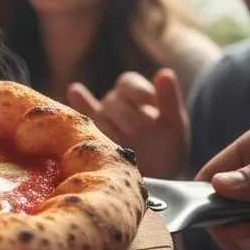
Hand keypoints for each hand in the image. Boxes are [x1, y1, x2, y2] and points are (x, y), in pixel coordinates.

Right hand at [67, 68, 188, 178]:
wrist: (157, 177)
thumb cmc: (168, 148)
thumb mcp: (175, 124)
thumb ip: (170, 98)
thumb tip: (165, 72)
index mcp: (138, 94)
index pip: (128, 82)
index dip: (137, 91)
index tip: (149, 104)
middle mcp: (117, 102)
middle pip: (113, 100)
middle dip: (128, 116)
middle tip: (139, 134)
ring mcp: (102, 117)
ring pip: (100, 113)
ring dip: (113, 126)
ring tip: (126, 142)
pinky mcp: (90, 132)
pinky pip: (81, 113)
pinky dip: (79, 101)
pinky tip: (75, 89)